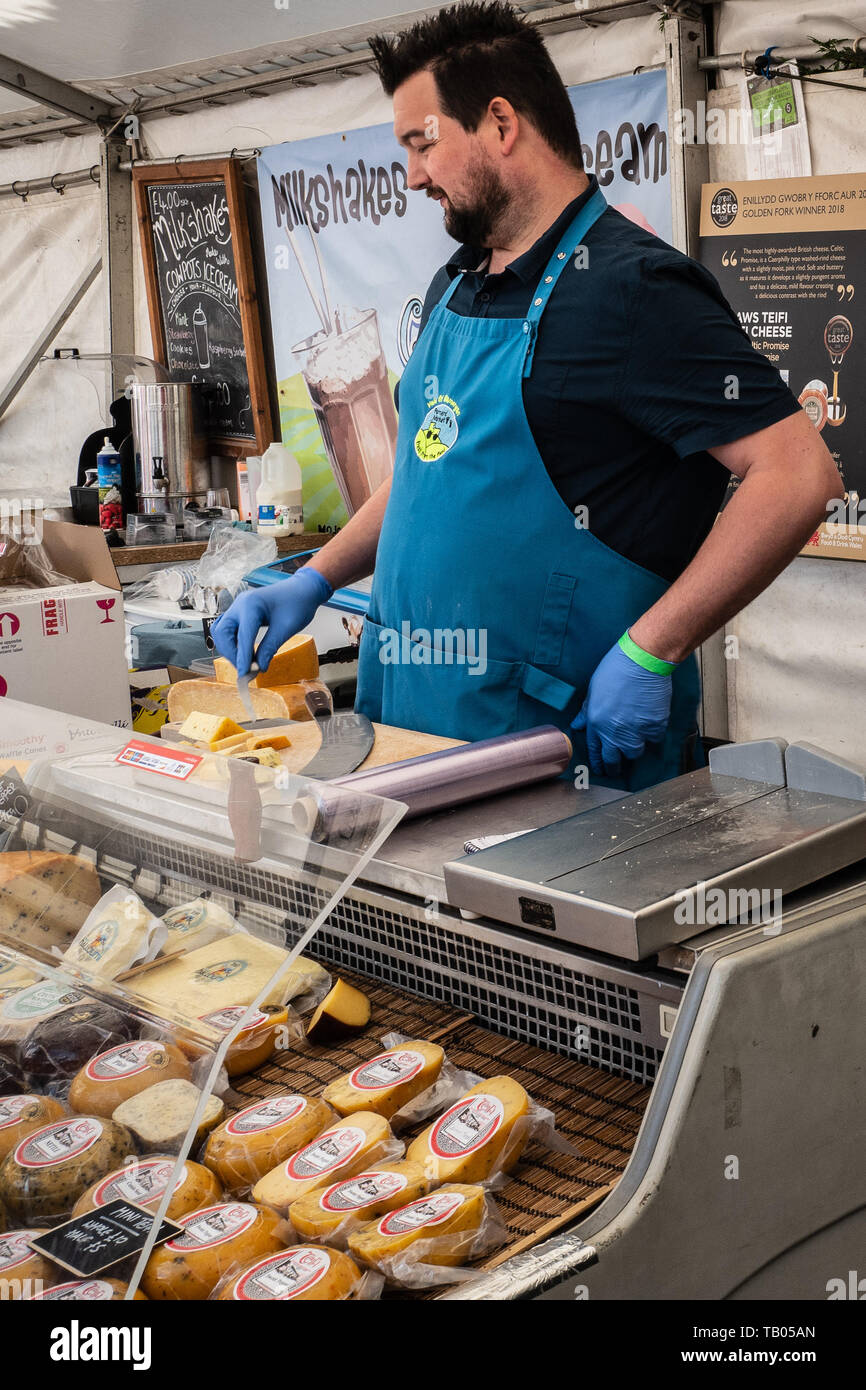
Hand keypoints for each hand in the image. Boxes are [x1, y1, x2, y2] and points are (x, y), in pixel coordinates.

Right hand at [210, 568, 331, 675]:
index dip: (242, 658)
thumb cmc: (298, 603)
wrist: (302, 590)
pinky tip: (245, 652)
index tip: (245, 674)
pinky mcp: (240, 613)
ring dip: (230, 649)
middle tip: (246, 670)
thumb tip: (259, 667)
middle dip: (232, 654)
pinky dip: (233, 643)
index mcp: (251, 604)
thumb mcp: (286, 628)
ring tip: (246, 663)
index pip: (242, 636)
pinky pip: (228, 630)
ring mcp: (238, 608)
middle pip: (223, 634)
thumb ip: (270, 647)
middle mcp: (240, 604)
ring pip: (222, 633)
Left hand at [572, 639, 673, 777]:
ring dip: (634, 750)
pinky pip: (654, 739)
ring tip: (635, 743)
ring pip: (635, 753)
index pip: (596, 750)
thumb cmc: (616, 669)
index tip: (601, 768)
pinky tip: (651, 725)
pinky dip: (653, 734)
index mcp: (596, 722)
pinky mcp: (654, 727)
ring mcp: (635, 731)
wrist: (642, 662)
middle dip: (614, 767)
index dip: (599, 761)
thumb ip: (586, 711)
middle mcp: (614, 731)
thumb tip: (578, 724)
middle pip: (614, 759)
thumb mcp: (593, 689)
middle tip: (616, 770)